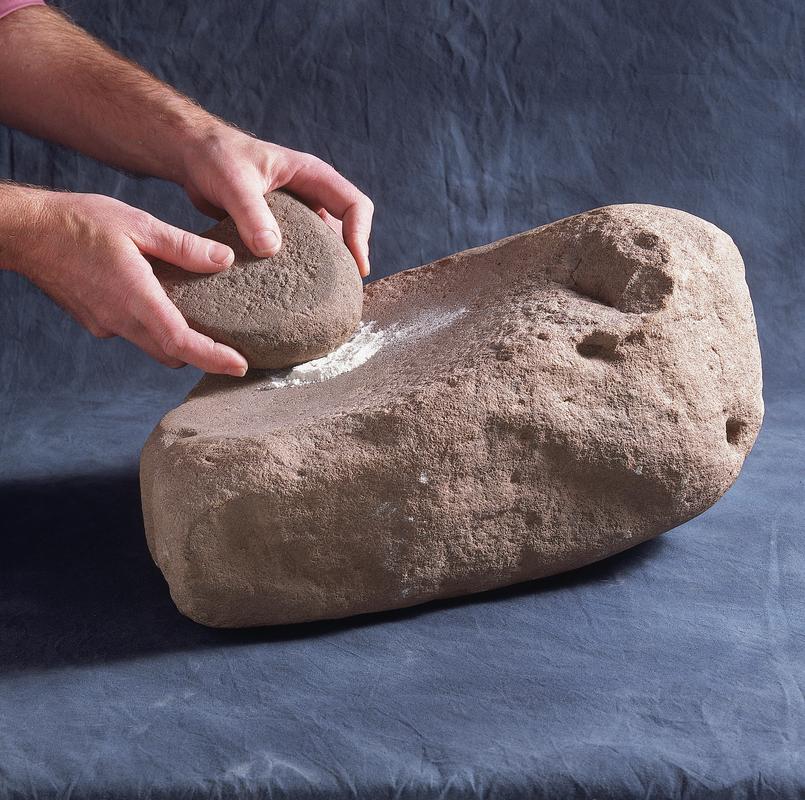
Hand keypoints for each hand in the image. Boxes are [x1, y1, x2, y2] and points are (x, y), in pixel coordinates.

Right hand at [8, 188, 248, 375]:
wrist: (24, 231)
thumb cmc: (77, 221)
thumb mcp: (138, 223)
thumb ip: (183, 246)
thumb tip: (224, 260)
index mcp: (134, 298)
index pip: (181, 342)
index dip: (213, 358)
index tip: (239, 366)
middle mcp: (120, 320)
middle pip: (172, 354)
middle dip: (204, 357)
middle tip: (233, 351)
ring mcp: (106, 324)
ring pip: (153, 346)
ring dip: (179, 344)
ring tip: (208, 328)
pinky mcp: (96, 321)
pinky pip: (134, 333)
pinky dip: (155, 328)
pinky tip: (165, 304)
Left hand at [179, 124, 373, 276]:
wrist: (192, 156)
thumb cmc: (215, 156)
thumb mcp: (233, 182)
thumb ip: (251, 213)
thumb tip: (271, 249)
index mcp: (312, 175)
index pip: (354, 205)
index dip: (360, 236)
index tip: (355, 267)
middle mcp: (310, 194)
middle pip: (346, 228)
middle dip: (348, 258)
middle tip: (344, 292)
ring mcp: (296, 213)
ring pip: (324, 242)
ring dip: (325, 266)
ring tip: (321, 296)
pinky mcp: (279, 228)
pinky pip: (300, 250)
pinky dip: (300, 268)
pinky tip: (290, 290)